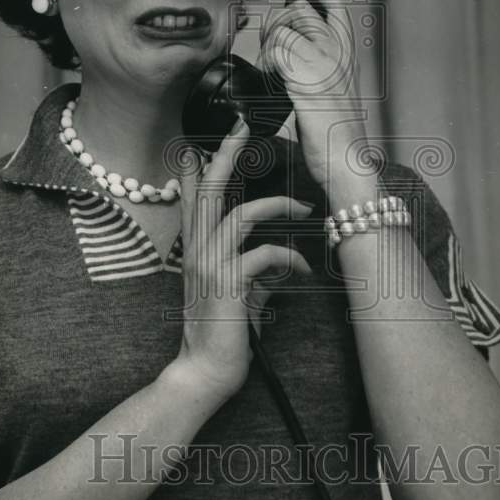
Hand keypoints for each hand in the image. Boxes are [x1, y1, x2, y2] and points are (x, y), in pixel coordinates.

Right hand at [175, 120, 312, 403]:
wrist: (204, 371)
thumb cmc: (223, 331)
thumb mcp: (234, 290)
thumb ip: (248, 265)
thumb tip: (276, 253)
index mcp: (196, 248)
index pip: (193, 197)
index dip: (200, 165)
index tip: (210, 137)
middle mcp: (198, 251)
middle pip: (210, 190)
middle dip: (227, 155)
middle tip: (241, 128)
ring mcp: (210, 267)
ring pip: (237, 215)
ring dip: (276, 207)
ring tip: (305, 211)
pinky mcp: (229, 287)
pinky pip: (262, 255)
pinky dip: (288, 257)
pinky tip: (301, 267)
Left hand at [258, 0, 374, 206]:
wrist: (346, 163)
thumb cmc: (335, 137)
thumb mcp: (331, 95)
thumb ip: (316, 71)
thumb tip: (287, 56)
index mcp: (347, 54)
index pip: (334, 3)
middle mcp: (339, 51)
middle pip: (298, 10)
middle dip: (275, 23)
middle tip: (269, 51)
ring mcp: (324, 62)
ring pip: (284, 26)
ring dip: (267, 44)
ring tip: (270, 71)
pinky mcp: (308, 77)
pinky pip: (277, 49)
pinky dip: (267, 61)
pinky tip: (270, 81)